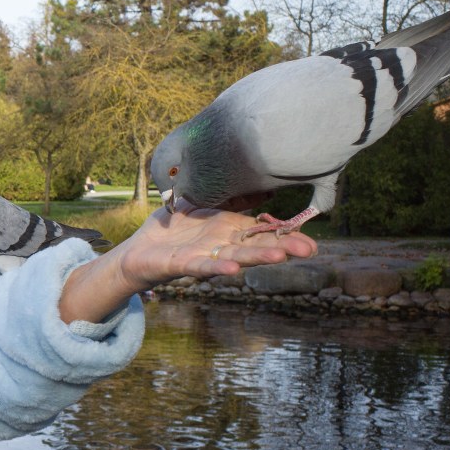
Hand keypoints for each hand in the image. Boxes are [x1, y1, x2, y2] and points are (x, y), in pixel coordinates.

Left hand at [116, 198, 317, 289]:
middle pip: (256, 246)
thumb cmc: (171, 229)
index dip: (284, 235)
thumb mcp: (200, 203)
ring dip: (257, 258)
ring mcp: (204, 256)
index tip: (310, 240)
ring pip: (235, 256)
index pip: (260, 233)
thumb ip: (224, 195)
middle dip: (282, 247)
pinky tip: (235, 268)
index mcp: (227, 230)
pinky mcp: (182, 264)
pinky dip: (219, 266)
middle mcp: (221, 245)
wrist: (138, 251)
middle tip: (310, 249)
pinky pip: (203, 265)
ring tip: (281, 257)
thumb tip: (250, 181)